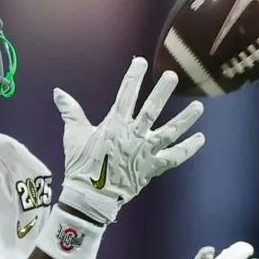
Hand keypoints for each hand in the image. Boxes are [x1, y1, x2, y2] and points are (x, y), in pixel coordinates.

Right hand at [53, 57, 204, 223]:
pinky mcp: (152, 167)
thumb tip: (58, 92)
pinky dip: (188, 149)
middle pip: (152, 109)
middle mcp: (133, 134)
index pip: (126, 94)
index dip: (133, 76)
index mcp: (115, 124)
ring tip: (199, 106)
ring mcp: (145, 151)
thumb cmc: (81, 165)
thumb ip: (71, 111)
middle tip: (173, 76)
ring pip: (169, 131)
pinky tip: (201, 138)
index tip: (140, 62)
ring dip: (185, 119)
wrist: (91, 196)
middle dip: (162, 92)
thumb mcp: (74, 135)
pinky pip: (174, 157)